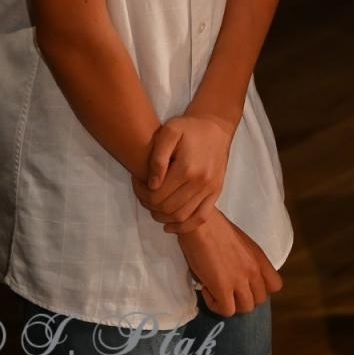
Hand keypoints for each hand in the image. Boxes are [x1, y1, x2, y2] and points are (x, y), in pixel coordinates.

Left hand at [135, 113, 233, 233]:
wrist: (216, 127)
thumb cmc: (189, 128)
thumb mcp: (168, 132)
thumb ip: (157, 158)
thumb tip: (153, 184)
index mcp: (187, 168)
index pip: (156, 196)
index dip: (141, 194)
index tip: (137, 182)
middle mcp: (201, 182)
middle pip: (167, 208)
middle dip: (149, 205)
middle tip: (144, 194)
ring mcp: (210, 188)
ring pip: (181, 216)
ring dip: (163, 217)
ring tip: (155, 205)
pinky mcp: (216, 192)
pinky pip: (201, 217)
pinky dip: (184, 226)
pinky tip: (171, 225)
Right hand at [177, 213, 282, 316]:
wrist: (202, 224)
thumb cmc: (217, 230)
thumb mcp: (243, 246)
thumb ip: (246, 263)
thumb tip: (237, 279)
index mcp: (260, 259)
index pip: (276, 285)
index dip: (261, 289)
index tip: (246, 285)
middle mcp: (254, 271)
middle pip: (260, 300)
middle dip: (243, 298)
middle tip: (228, 289)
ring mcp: (240, 280)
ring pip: (245, 308)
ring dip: (230, 304)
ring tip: (217, 291)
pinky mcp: (223, 288)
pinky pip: (227, 310)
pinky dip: (216, 305)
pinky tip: (206, 290)